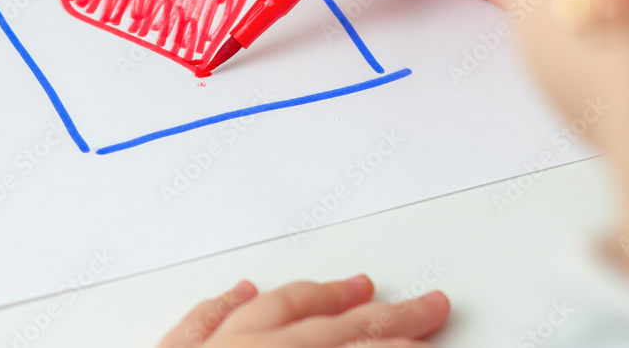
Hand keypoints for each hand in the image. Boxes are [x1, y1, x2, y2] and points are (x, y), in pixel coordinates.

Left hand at [157, 276, 448, 347]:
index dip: (401, 341)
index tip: (427, 335)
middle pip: (329, 329)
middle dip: (384, 317)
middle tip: (423, 309)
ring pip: (271, 312)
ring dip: (318, 297)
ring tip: (353, 288)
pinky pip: (200, 326)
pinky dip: (226, 306)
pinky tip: (243, 290)